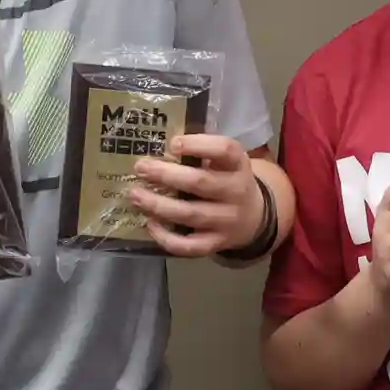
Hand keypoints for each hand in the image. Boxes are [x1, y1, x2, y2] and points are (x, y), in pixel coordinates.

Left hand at [128, 131, 267, 257]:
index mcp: (238, 164)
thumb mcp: (225, 161)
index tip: (173, 143)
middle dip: (166, 175)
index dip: (198, 145)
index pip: (225, 150)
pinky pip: (189, 245)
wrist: (253, 217)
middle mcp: (236, 192)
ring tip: (136, 195)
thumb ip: (201, 152)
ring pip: (190, 214)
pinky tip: (150, 224)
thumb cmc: (228, 180)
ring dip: (159, 205)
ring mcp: (227, 221)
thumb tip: (160, 147)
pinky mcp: (216, 244)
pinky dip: (166, 237)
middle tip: (141, 168)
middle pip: (201, 182)